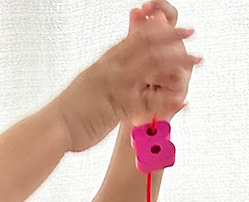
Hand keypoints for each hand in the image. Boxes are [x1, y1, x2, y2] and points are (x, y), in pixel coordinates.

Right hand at [51, 1, 201, 151]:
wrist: (52, 129)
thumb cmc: (65, 114)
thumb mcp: (84, 87)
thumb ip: (101, 79)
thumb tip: (108, 77)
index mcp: (102, 64)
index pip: (132, 38)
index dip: (153, 28)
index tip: (168, 24)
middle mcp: (110, 70)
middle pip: (147, 44)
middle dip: (171, 37)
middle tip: (190, 32)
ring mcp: (115, 86)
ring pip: (153, 65)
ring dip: (178, 61)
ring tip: (196, 59)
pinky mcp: (118, 106)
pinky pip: (149, 100)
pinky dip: (167, 100)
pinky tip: (182, 98)